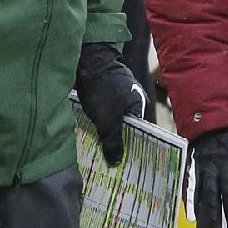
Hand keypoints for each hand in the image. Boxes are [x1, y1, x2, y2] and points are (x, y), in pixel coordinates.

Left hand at [75, 42, 147, 166]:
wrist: (88, 62)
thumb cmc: (103, 91)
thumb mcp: (108, 122)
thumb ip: (113, 142)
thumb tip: (116, 163)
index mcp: (140, 107)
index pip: (140, 134)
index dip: (132, 150)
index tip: (125, 165)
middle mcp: (133, 101)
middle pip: (127, 128)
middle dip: (118, 144)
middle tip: (110, 162)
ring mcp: (119, 95)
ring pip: (115, 120)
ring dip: (107, 133)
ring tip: (99, 151)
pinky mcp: (106, 91)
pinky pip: (106, 112)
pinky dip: (101, 122)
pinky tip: (92, 132)